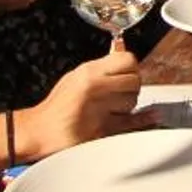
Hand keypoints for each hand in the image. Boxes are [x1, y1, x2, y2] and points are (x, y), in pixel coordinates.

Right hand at [16, 45, 144, 158]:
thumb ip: (100, 69)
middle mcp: (96, 87)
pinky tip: (151, 116)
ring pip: (134, 101)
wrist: (40, 132)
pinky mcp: (104, 129)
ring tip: (114, 108)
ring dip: (129, 105)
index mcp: (88, 72)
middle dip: (132, 87)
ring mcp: (101, 109)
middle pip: (135, 80)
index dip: (131, 67)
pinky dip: (144, 119)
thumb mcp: (75, 77)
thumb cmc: (57, 107)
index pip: (127, 59)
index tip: (127, 73)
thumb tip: (123, 58)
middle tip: (121, 93)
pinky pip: (132, 122)